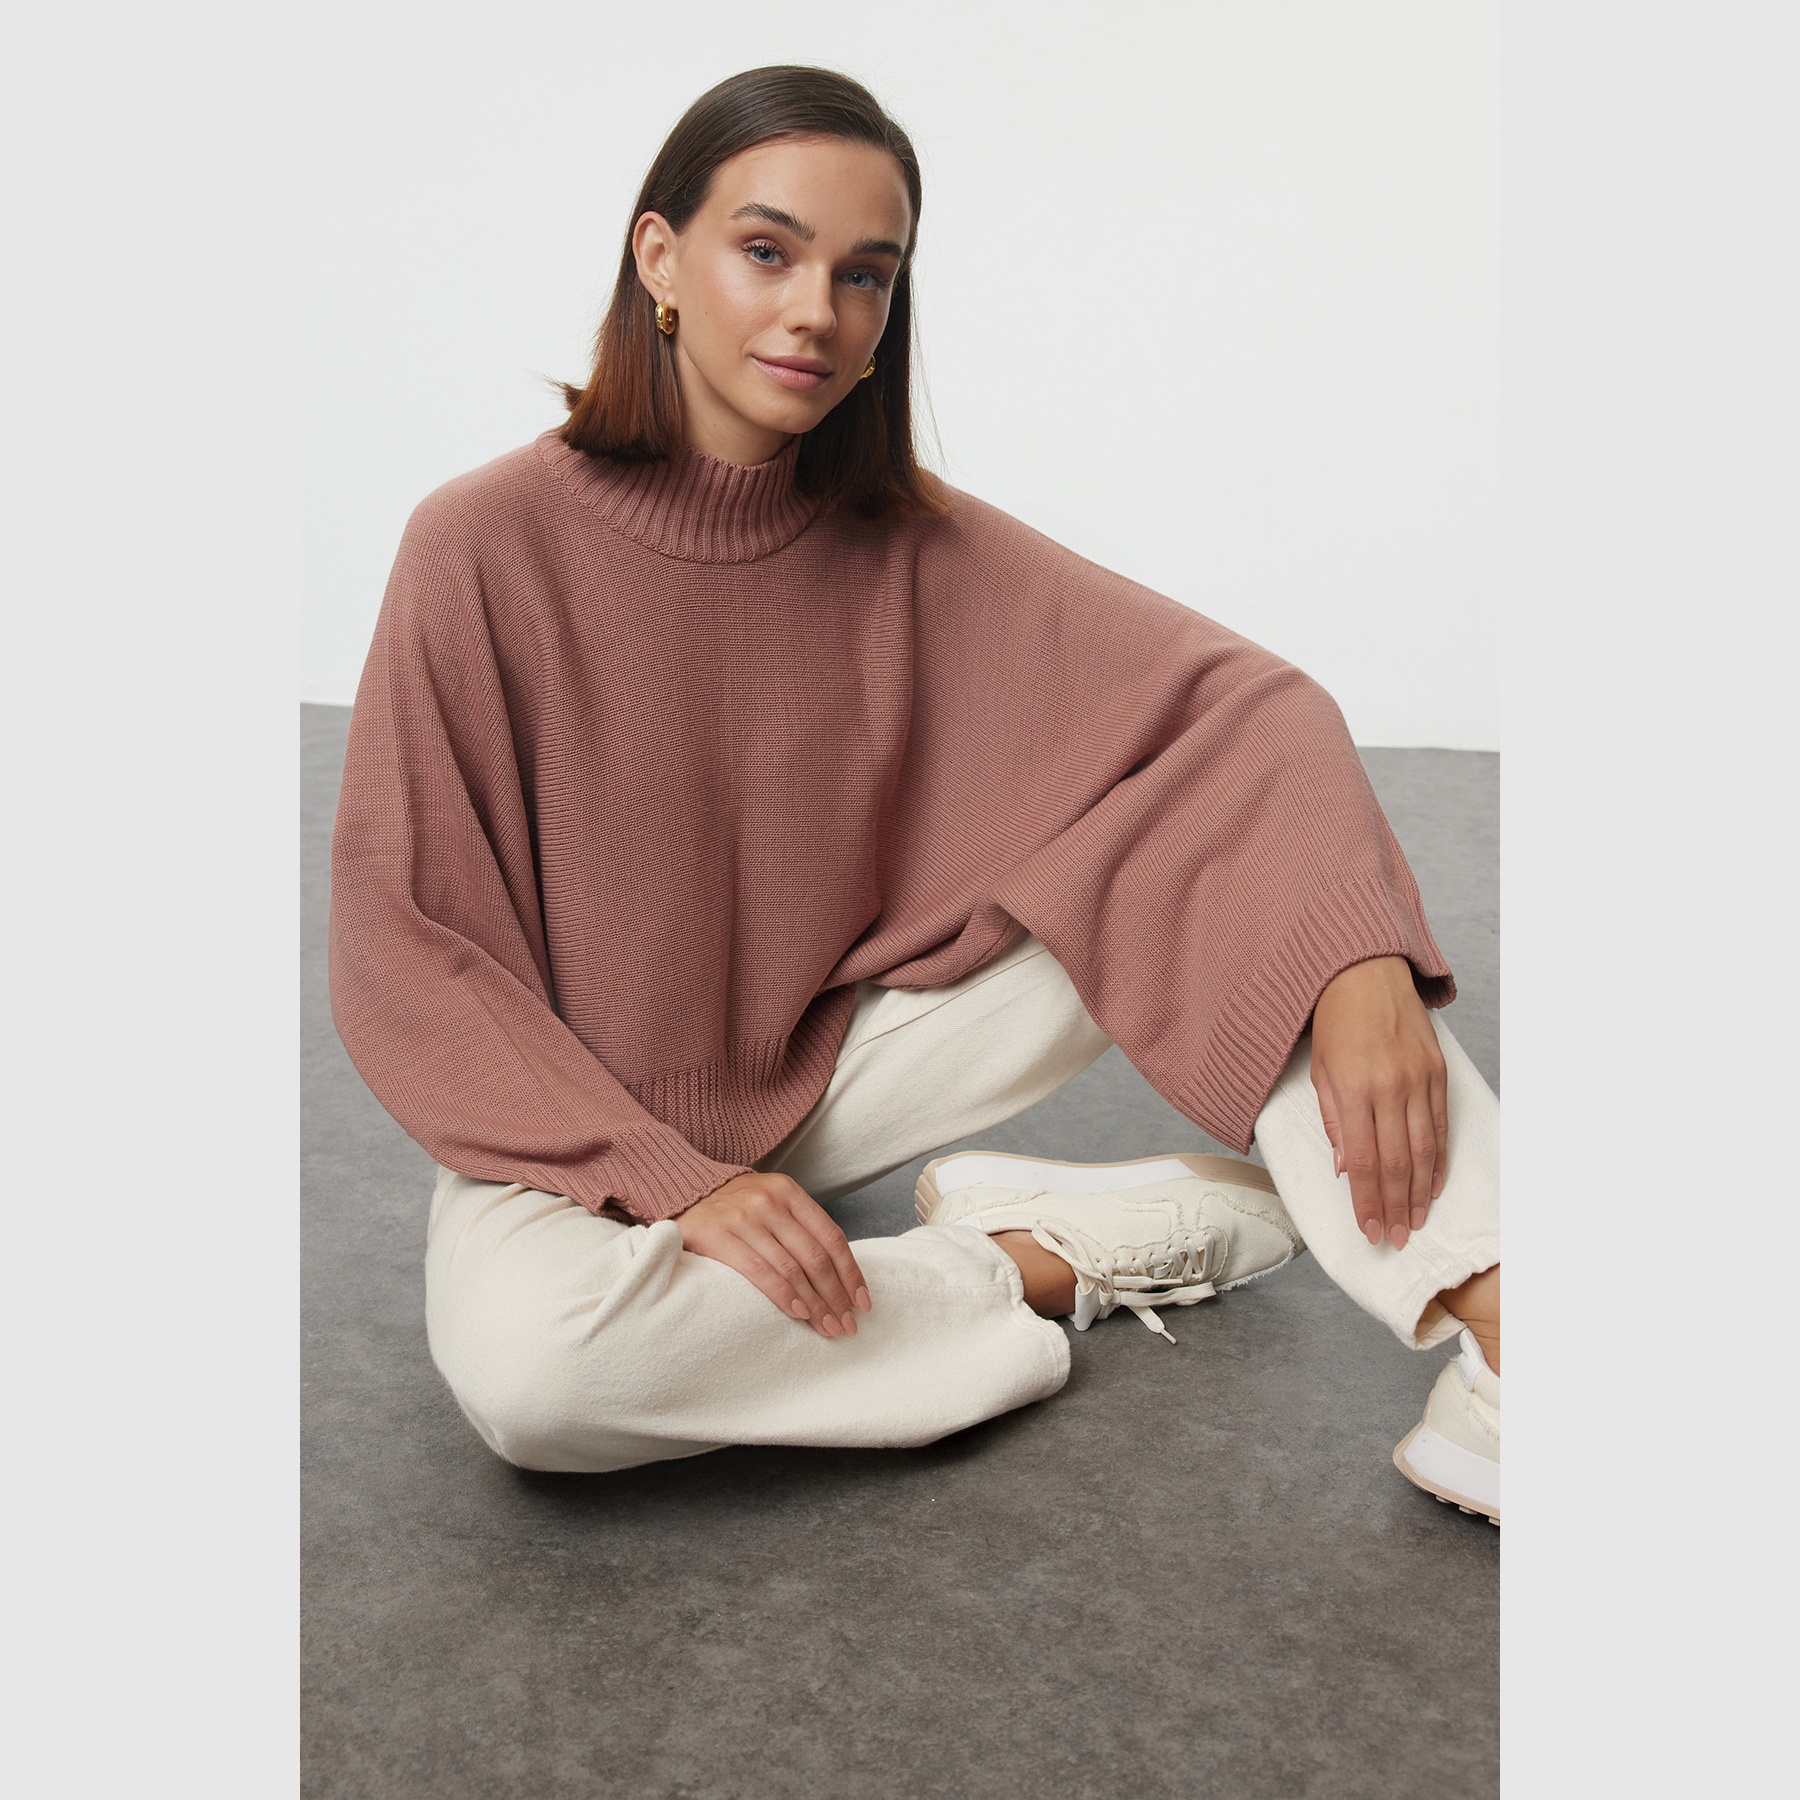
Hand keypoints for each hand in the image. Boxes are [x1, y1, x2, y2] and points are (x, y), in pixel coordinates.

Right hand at [677, 1171, 871, 1338]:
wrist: (685, 1193)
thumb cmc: (736, 1206)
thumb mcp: (773, 1204)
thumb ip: (801, 1229)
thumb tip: (840, 1276)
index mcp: (789, 1192)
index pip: (832, 1237)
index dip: (851, 1273)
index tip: (862, 1303)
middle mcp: (770, 1201)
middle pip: (815, 1257)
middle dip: (836, 1296)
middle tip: (847, 1324)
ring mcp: (744, 1218)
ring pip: (791, 1268)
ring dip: (814, 1304)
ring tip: (827, 1327)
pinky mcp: (718, 1236)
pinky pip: (760, 1272)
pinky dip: (783, 1296)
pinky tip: (798, 1313)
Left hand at [1309, 956, 1447, 1250]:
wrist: (1364, 972)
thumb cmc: (1334, 1022)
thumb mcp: (1319, 1071)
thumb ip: (1333, 1121)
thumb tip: (1348, 1170)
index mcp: (1354, 1089)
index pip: (1365, 1161)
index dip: (1368, 1201)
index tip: (1369, 1230)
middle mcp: (1391, 1088)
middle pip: (1398, 1163)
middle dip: (1396, 1207)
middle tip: (1394, 1238)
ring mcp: (1419, 1080)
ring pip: (1424, 1149)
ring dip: (1420, 1191)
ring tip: (1415, 1221)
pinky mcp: (1438, 1072)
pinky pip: (1441, 1125)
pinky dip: (1439, 1159)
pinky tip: (1435, 1184)